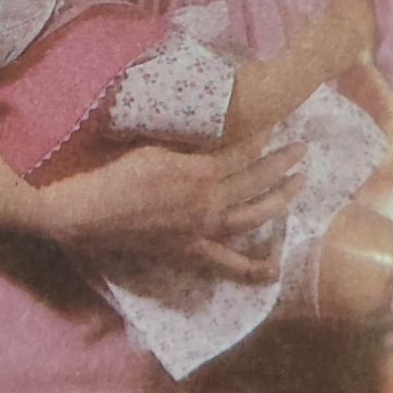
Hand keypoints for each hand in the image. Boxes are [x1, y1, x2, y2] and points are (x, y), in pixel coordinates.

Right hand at [37, 131, 305, 281]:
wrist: (89, 214)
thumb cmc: (116, 173)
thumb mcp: (153, 147)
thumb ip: (186, 144)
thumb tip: (209, 132)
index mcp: (199, 172)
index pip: (243, 151)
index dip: (264, 137)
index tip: (281, 123)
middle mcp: (209, 203)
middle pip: (256, 181)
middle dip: (283, 164)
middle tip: (303, 150)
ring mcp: (204, 230)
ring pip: (253, 217)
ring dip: (280, 201)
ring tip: (299, 187)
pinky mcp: (192, 251)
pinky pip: (229, 263)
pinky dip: (254, 268)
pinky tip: (276, 269)